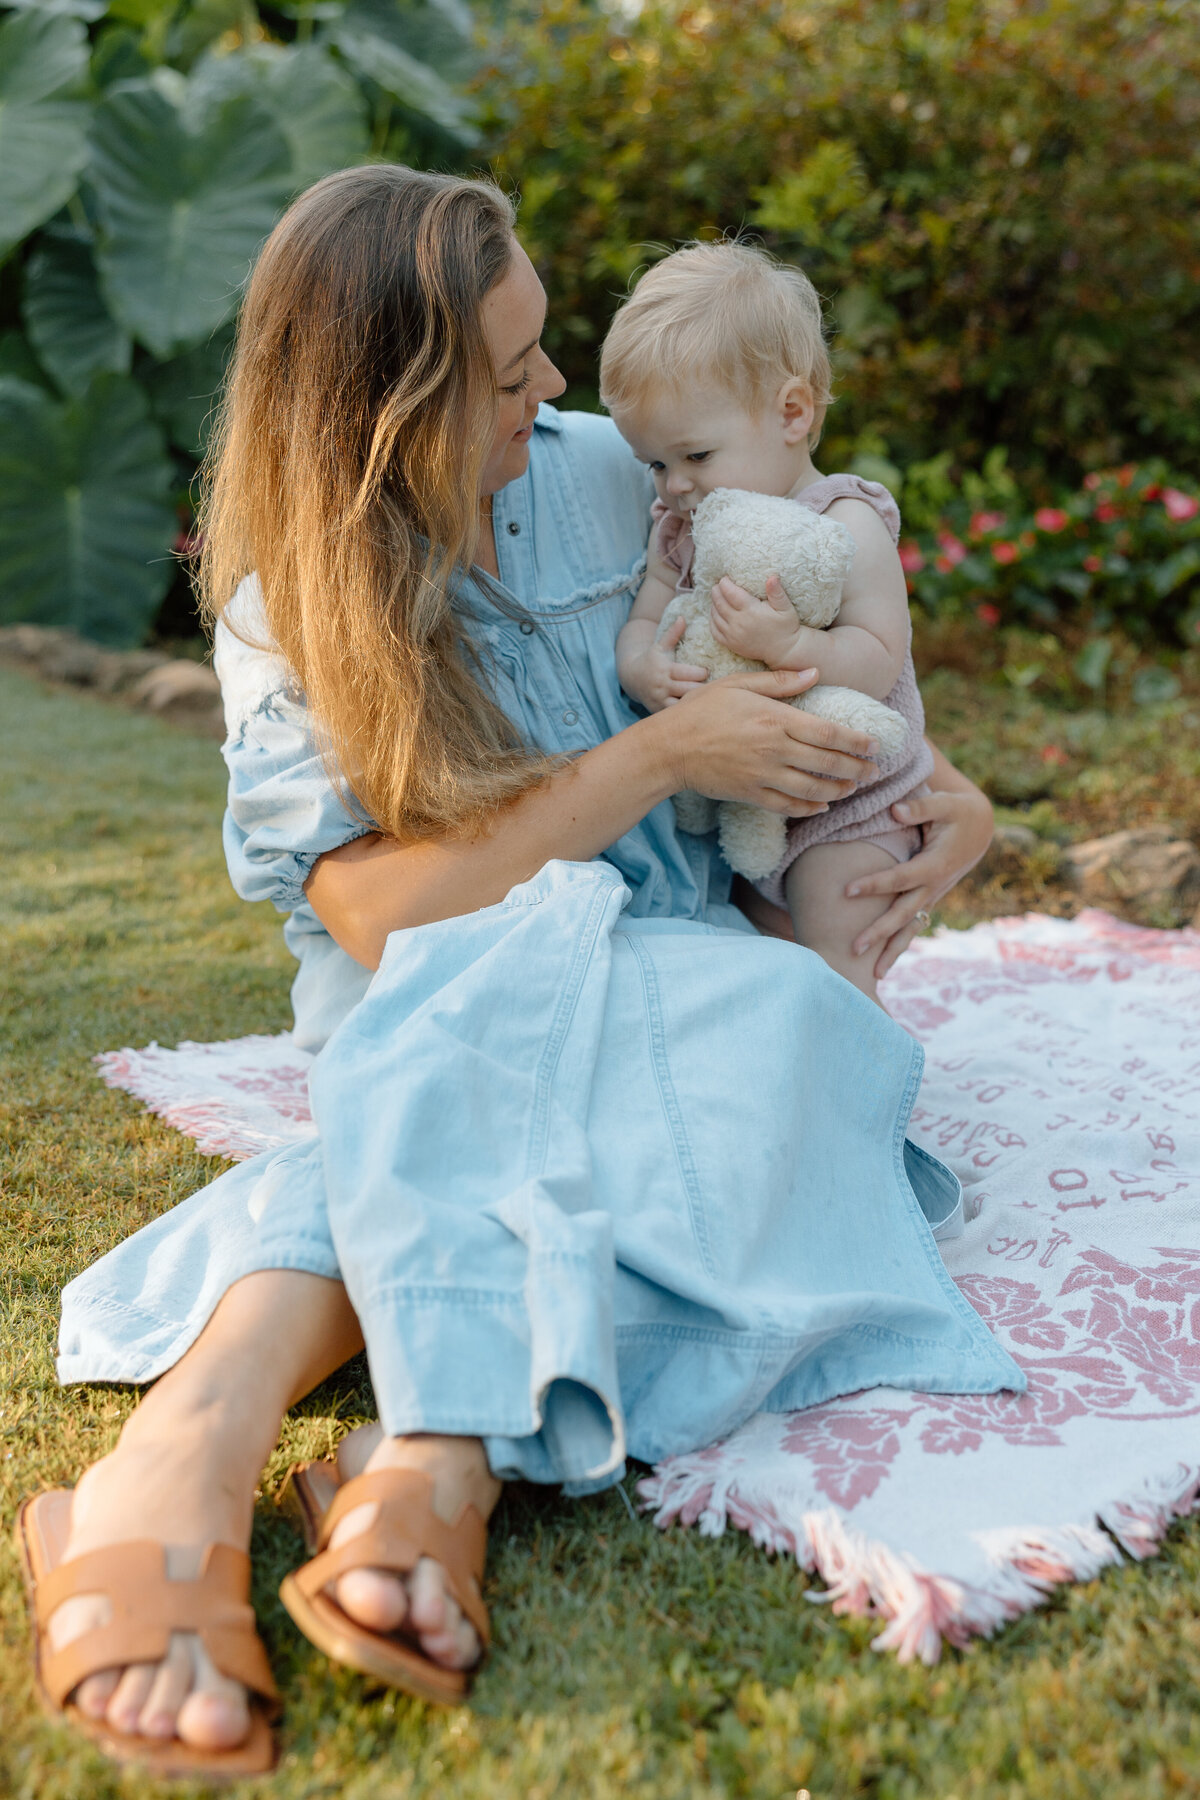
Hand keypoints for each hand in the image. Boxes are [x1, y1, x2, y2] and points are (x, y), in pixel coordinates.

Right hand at [619, 616, 709, 711]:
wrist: (631, 678)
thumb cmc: (652, 660)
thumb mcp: (660, 646)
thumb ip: (673, 633)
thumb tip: (683, 617)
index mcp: (665, 670)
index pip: (689, 674)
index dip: (701, 673)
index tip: (706, 671)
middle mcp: (663, 686)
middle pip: (690, 690)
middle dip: (703, 688)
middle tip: (713, 685)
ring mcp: (660, 700)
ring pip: (684, 705)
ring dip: (696, 702)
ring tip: (707, 698)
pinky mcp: (658, 711)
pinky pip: (676, 714)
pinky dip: (686, 712)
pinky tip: (695, 708)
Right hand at [662, 666, 878, 814]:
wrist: (668, 748)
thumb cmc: (700, 710)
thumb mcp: (738, 685)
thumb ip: (778, 681)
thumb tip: (814, 673)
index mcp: (774, 719)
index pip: (826, 732)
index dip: (855, 740)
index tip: (874, 744)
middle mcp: (773, 749)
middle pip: (826, 762)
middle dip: (856, 768)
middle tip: (875, 770)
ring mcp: (762, 775)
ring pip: (812, 788)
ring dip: (838, 789)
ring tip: (854, 787)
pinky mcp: (750, 794)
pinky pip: (787, 806)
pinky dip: (809, 808)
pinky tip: (822, 805)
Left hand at [709, 573, 809, 666]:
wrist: (784, 651)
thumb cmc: (786, 627)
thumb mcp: (785, 607)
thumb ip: (777, 592)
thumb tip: (772, 577)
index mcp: (751, 611)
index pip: (730, 593)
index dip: (725, 583)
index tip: (725, 578)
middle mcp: (739, 623)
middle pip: (720, 603)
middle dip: (716, 591)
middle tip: (717, 585)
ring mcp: (733, 635)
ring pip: (715, 616)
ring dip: (713, 604)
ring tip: (717, 597)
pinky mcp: (731, 644)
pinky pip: (714, 631)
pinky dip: (712, 620)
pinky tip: (715, 614)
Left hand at [843, 783, 993, 978]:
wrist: (980, 828)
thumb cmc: (958, 812)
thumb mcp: (945, 803)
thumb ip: (920, 807)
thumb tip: (895, 811)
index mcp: (935, 864)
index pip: (900, 878)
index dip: (875, 884)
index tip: (847, 890)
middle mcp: (934, 886)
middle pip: (903, 913)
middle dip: (880, 932)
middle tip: (854, 947)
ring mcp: (932, 896)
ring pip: (911, 928)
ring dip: (892, 951)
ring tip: (874, 974)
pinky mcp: (929, 899)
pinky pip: (913, 926)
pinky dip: (900, 945)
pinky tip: (884, 964)